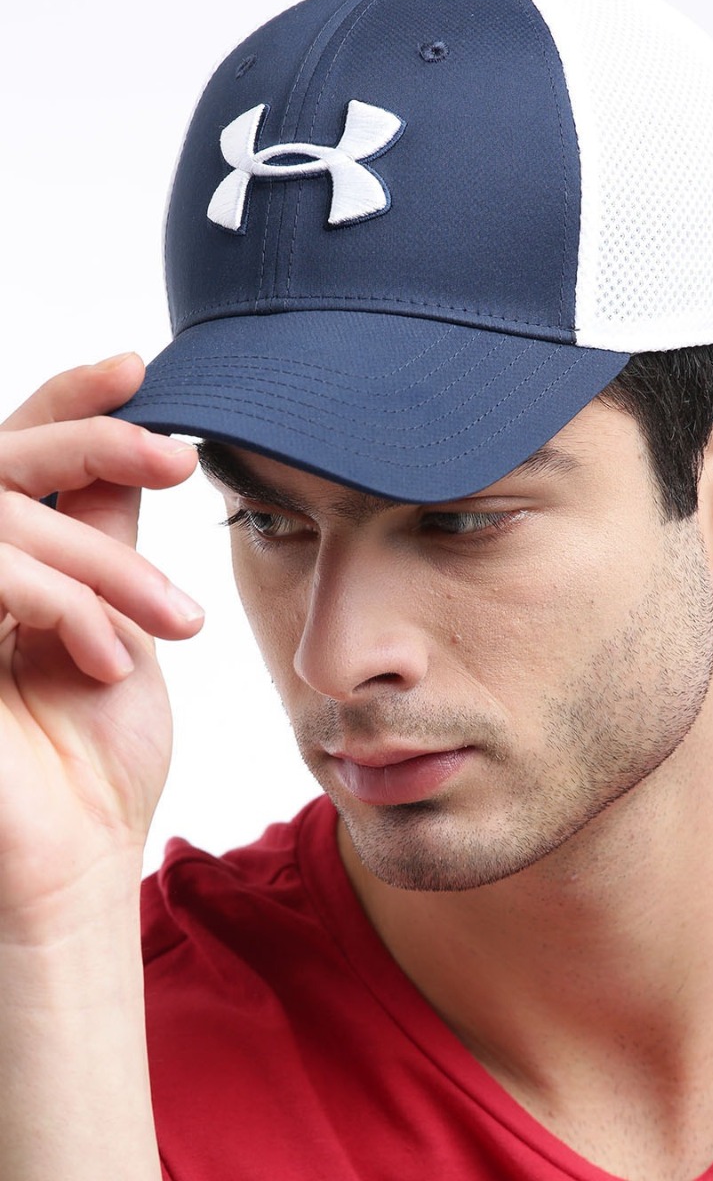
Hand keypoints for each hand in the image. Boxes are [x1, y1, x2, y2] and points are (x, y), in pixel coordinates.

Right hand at [0, 353, 202, 935]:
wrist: (75, 861)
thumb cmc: (97, 755)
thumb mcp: (115, 621)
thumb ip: (103, 537)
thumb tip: (138, 452)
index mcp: (0, 561)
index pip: (16, 449)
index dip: (69, 402)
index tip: (140, 368)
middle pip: (0, 457)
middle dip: (94, 446)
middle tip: (178, 459)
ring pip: (1, 517)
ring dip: (100, 561)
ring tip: (173, 623)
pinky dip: (61, 605)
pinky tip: (108, 659)